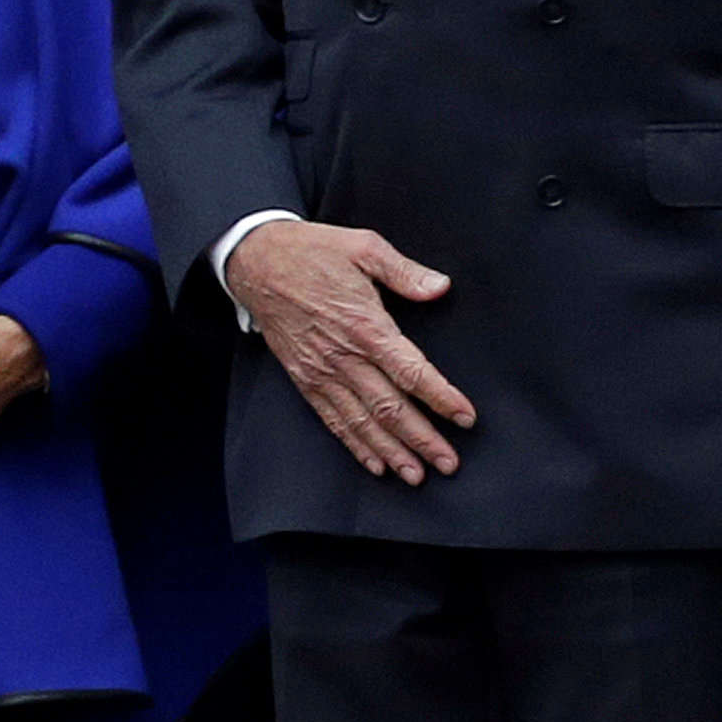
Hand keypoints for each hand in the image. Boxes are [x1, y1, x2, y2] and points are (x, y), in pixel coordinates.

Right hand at [229, 219, 473, 481]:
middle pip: (390, 408)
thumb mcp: (363, 247)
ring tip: (416, 475)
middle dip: (422, 439)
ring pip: (362, 422)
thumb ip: (404, 272)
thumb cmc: (312, 252)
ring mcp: (322, 372)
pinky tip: (375, 464)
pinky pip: (333, 419)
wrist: (256, 263)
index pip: (411, 371)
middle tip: (448, 463)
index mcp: (365, 325)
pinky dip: (355, 445)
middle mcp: (344, 356)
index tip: (465, 417)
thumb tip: (440, 287)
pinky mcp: (305, 379)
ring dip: (392, 452)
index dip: (441, 397)